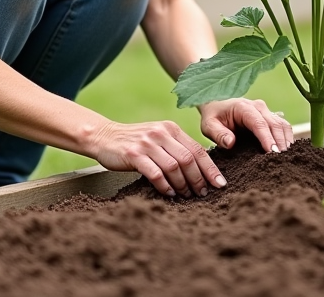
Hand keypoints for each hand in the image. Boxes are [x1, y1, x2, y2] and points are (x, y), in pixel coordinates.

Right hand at [87, 120, 226, 197]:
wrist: (104, 136)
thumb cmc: (134, 141)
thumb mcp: (158, 137)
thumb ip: (176, 147)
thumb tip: (200, 170)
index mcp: (170, 128)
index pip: (197, 149)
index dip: (211, 168)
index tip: (220, 184)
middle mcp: (161, 133)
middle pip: (188, 159)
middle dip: (198, 179)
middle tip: (202, 194)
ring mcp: (147, 143)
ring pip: (174, 167)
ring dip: (182, 185)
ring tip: (186, 195)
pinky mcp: (134, 154)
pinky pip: (155, 173)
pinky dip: (164, 185)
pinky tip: (168, 193)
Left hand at [198, 98, 292, 153]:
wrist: (217, 104)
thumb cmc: (213, 116)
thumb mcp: (208, 125)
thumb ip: (218, 134)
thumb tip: (230, 142)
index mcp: (243, 107)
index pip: (259, 123)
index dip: (267, 138)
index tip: (272, 152)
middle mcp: (258, 107)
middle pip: (274, 125)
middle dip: (279, 142)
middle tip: (282, 160)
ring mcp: (266, 111)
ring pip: (282, 125)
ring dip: (286, 141)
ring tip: (286, 158)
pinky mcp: (270, 117)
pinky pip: (283, 127)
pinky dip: (287, 138)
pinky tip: (286, 152)